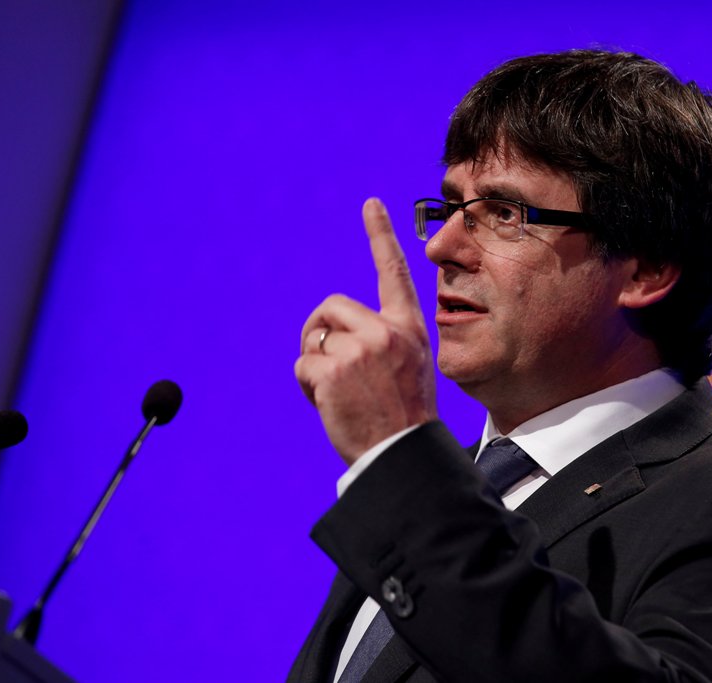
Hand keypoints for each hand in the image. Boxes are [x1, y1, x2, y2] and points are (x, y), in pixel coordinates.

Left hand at [295, 198, 436, 463]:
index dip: (381, 236)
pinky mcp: (334, 371)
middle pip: (331, 307)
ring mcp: (360, 350)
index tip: (370, 204)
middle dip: (318, 330)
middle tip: (325, 362)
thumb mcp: (407, 367)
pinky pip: (303, 365)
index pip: (394, 273)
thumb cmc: (402, 415)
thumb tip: (332, 331)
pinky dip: (307, 386)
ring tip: (337, 392)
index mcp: (408, 329)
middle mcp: (385, 332)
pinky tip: (329, 404)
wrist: (403, 453)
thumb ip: (379, 341)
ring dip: (314, 364)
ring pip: (314, 338)